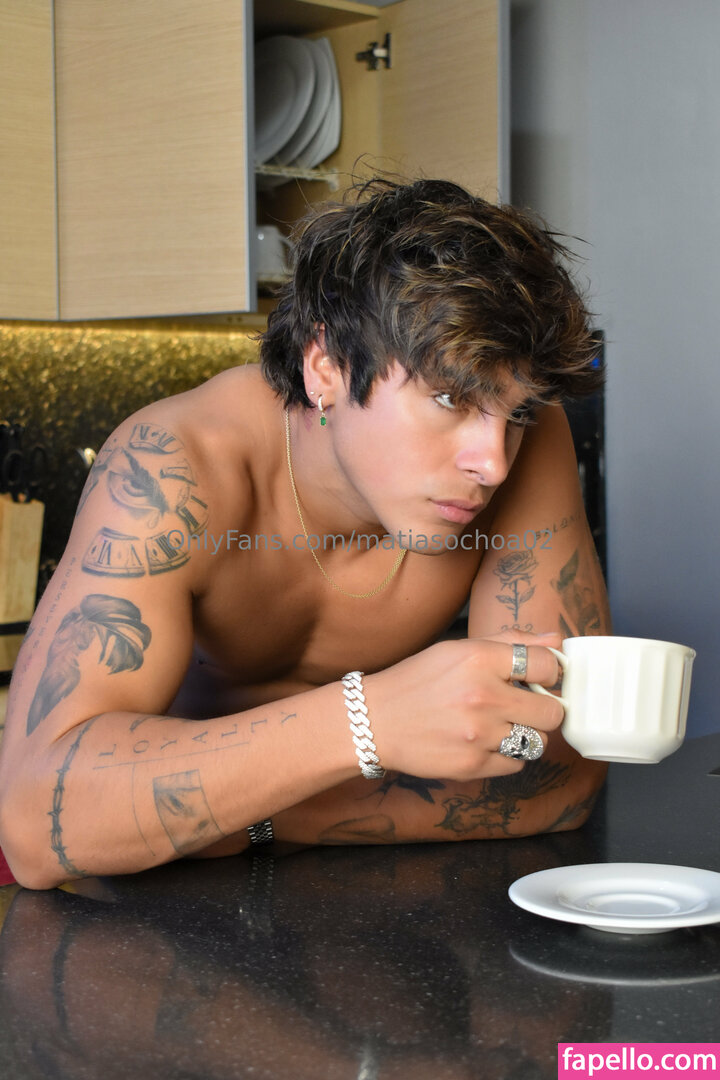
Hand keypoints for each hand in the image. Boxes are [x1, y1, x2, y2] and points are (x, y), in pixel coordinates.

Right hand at [364, 631, 563, 781]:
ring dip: (525, 734)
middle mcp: (482, 696)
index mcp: (479, 658)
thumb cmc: (418, 681)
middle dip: (544, 709)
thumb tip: (555, 640)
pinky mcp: (472, 765)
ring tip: (500, 725)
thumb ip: (510, 642)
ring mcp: (478, 734)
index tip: (540, 677)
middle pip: (552, 712)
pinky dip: (506, 755)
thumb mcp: (458, 649)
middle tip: (525, 706)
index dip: (550, 672)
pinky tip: (484, 742)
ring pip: (537, 741)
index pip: (548, 665)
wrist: (375, 721)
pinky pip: (516, 764)